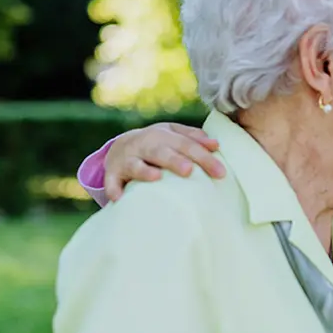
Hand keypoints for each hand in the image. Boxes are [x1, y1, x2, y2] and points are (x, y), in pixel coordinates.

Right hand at [105, 123, 225, 200]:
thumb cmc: (158, 144)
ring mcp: (127, 159)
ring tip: (156, 178)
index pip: (186, 145)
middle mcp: (144, 145)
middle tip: (189, 171)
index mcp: (163, 135)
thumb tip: (216, 145)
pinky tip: (118, 198)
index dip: (203, 157)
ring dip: (144, 171)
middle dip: (174, 160)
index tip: (221, 173)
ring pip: (135, 164)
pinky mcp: (113, 173)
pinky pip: (111, 182)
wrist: (120, 147)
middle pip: (161, 152)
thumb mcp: (174, 135)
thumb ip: (194, 138)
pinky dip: (114, 189)